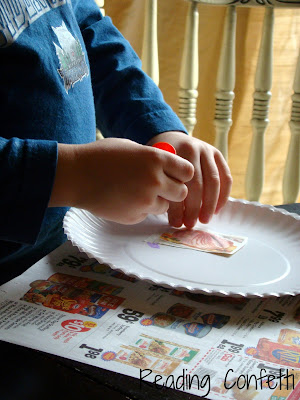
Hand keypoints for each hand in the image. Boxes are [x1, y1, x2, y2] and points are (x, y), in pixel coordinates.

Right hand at [50, 138, 193, 223]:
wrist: (76, 176)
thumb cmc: (101, 156)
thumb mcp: (131, 148)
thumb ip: (153, 158)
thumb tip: (169, 167)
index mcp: (156, 159)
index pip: (188, 172)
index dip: (182, 173)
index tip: (174, 174)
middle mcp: (155, 181)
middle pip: (182, 193)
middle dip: (173, 190)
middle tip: (159, 186)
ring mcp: (145, 201)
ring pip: (165, 206)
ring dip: (157, 201)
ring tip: (137, 191)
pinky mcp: (135, 216)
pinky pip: (147, 214)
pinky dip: (140, 208)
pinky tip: (125, 199)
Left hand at [147, 131, 231, 227]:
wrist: (170, 137)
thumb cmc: (160, 160)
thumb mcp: (154, 169)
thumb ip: (161, 187)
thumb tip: (172, 218)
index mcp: (173, 152)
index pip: (178, 183)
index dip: (178, 206)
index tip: (176, 222)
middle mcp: (192, 148)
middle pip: (197, 183)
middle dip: (194, 208)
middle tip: (190, 224)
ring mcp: (207, 150)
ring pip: (214, 181)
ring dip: (210, 204)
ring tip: (204, 220)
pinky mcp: (217, 154)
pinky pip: (226, 177)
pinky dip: (223, 196)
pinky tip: (216, 210)